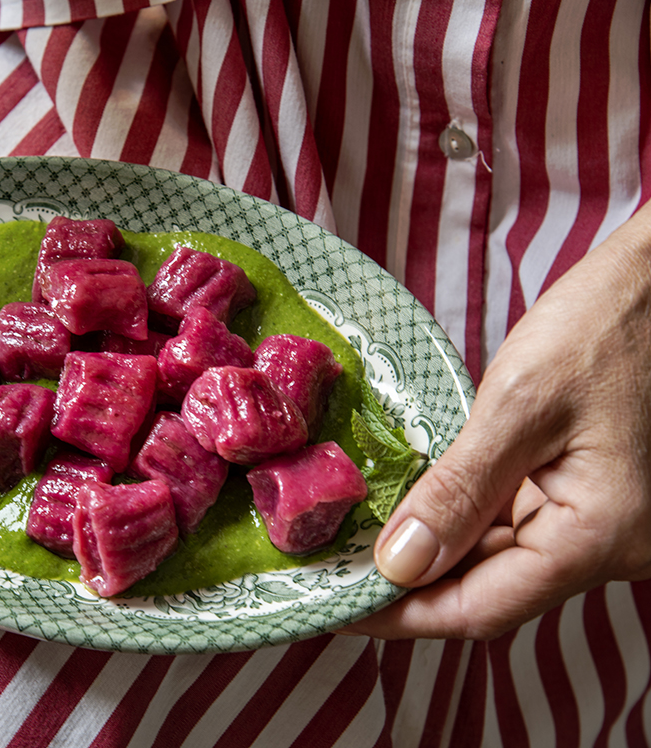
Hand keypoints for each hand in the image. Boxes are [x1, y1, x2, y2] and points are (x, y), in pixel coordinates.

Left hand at [342, 201, 650, 639]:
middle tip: (336, 571)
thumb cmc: (604, 328)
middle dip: (409, 587)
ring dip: (430, 557)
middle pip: (490, 591)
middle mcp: (607, 547)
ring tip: (360, 545)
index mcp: (600, 535)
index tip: (337, 605)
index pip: (482, 607)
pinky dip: (459, 525)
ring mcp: (599, 525)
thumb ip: (460, 490)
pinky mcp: (584, 499)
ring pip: (498, 563)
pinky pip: (512, 528)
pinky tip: (413, 511)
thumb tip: (398, 564)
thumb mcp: (520, 404)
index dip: (402, 614)